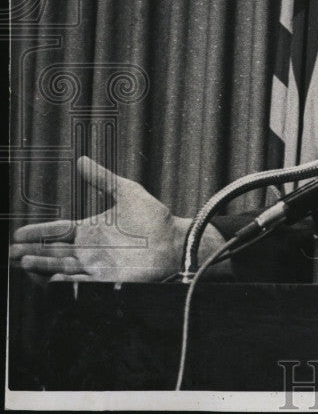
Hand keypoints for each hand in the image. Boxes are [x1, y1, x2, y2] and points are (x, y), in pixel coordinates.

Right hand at [9, 156, 225, 282]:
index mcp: (90, 230)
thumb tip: (82, 160)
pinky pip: (81, 283)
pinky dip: (65, 282)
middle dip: (32, 253)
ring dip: (43, 266)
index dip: (38, 233)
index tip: (18, 234)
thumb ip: (102, 178)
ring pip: (61, 268)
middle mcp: (89, 249)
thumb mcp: (126, 191)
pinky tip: (51, 279)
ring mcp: (97, 265)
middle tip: (14, 252)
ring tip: (25, 262)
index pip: (57, 231)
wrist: (175, 240)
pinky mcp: (107, 279)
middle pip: (53, 252)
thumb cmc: (155, 217)